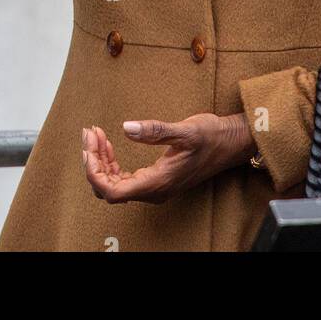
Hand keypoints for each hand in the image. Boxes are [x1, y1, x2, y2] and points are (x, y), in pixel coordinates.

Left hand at [82, 113, 255, 203]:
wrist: (230, 144)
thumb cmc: (211, 136)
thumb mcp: (185, 129)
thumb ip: (155, 130)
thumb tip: (126, 127)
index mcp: (158, 182)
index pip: (112, 191)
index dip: (94, 172)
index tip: (89, 145)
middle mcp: (154, 191)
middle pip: (110, 188)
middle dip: (94, 162)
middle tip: (90, 133)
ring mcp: (155, 187)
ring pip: (115, 185)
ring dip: (102, 162)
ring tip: (96, 135)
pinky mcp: (156, 180)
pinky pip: (125, 179)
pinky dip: (113, 163)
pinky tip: (110, 146)